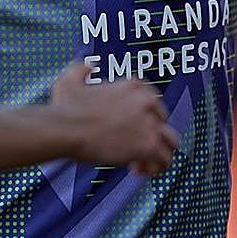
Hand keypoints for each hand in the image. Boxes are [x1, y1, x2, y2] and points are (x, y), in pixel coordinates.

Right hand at [49, 62, 179, 176]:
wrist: (65, 128)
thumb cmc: (66, 108)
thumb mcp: (71, 79)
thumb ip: (82, 69)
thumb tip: (88, 66)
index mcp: (134, 86)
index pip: (153, 102)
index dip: (142, 117)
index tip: (129, 129)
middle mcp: (147, 101)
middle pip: (163, 121)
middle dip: (150, 135)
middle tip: (131, 148)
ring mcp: (151, 123)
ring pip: (171, 142)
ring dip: (158, 153)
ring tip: (139, 163)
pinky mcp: (150, 146)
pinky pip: (165, 161)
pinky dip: (156, 169)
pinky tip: (137, 171)